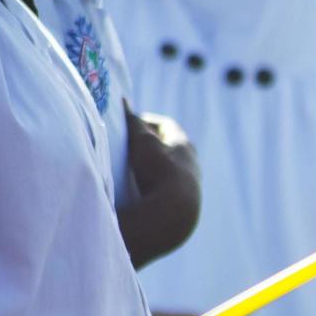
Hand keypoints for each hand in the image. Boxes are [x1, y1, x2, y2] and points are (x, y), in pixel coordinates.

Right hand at [122, 107, 200, 265]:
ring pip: (170, 169)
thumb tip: (123, 102)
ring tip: (132, 169)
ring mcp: (190, 184)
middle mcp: (192, 162)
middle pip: (168, 147)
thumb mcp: (142, 142)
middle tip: (128, 145)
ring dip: (153, 167)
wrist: (174, 213)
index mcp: (184, 144)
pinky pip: (168, 188)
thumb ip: (133, 122)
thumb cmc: (158, 170)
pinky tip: (141, 191)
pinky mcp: (184, 203)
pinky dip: (156, 185)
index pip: (165, 125)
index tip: (130, 123)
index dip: (146, 121)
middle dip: (149, 144)